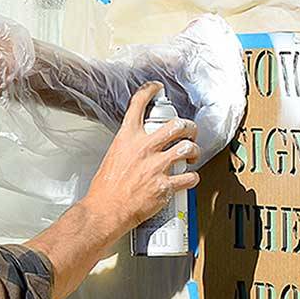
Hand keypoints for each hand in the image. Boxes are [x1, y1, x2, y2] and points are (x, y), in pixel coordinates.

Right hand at [82, 82, 200, 234]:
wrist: (105, 210)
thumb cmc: (106, 188)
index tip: (156, 88)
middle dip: (189, 127)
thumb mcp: (113, 155)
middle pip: (177, 125)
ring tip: (192, 155)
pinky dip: (193, 178)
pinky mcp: (165, 185)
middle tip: (190, 132)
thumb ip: (129, 146)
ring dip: (194, 151)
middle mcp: (144, 148)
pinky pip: (189, 177)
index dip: (150, 91)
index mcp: (128, 138)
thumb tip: (139, 144)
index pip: (138, 105)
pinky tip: (189, 179)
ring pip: (187, 147)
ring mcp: (156, 166)